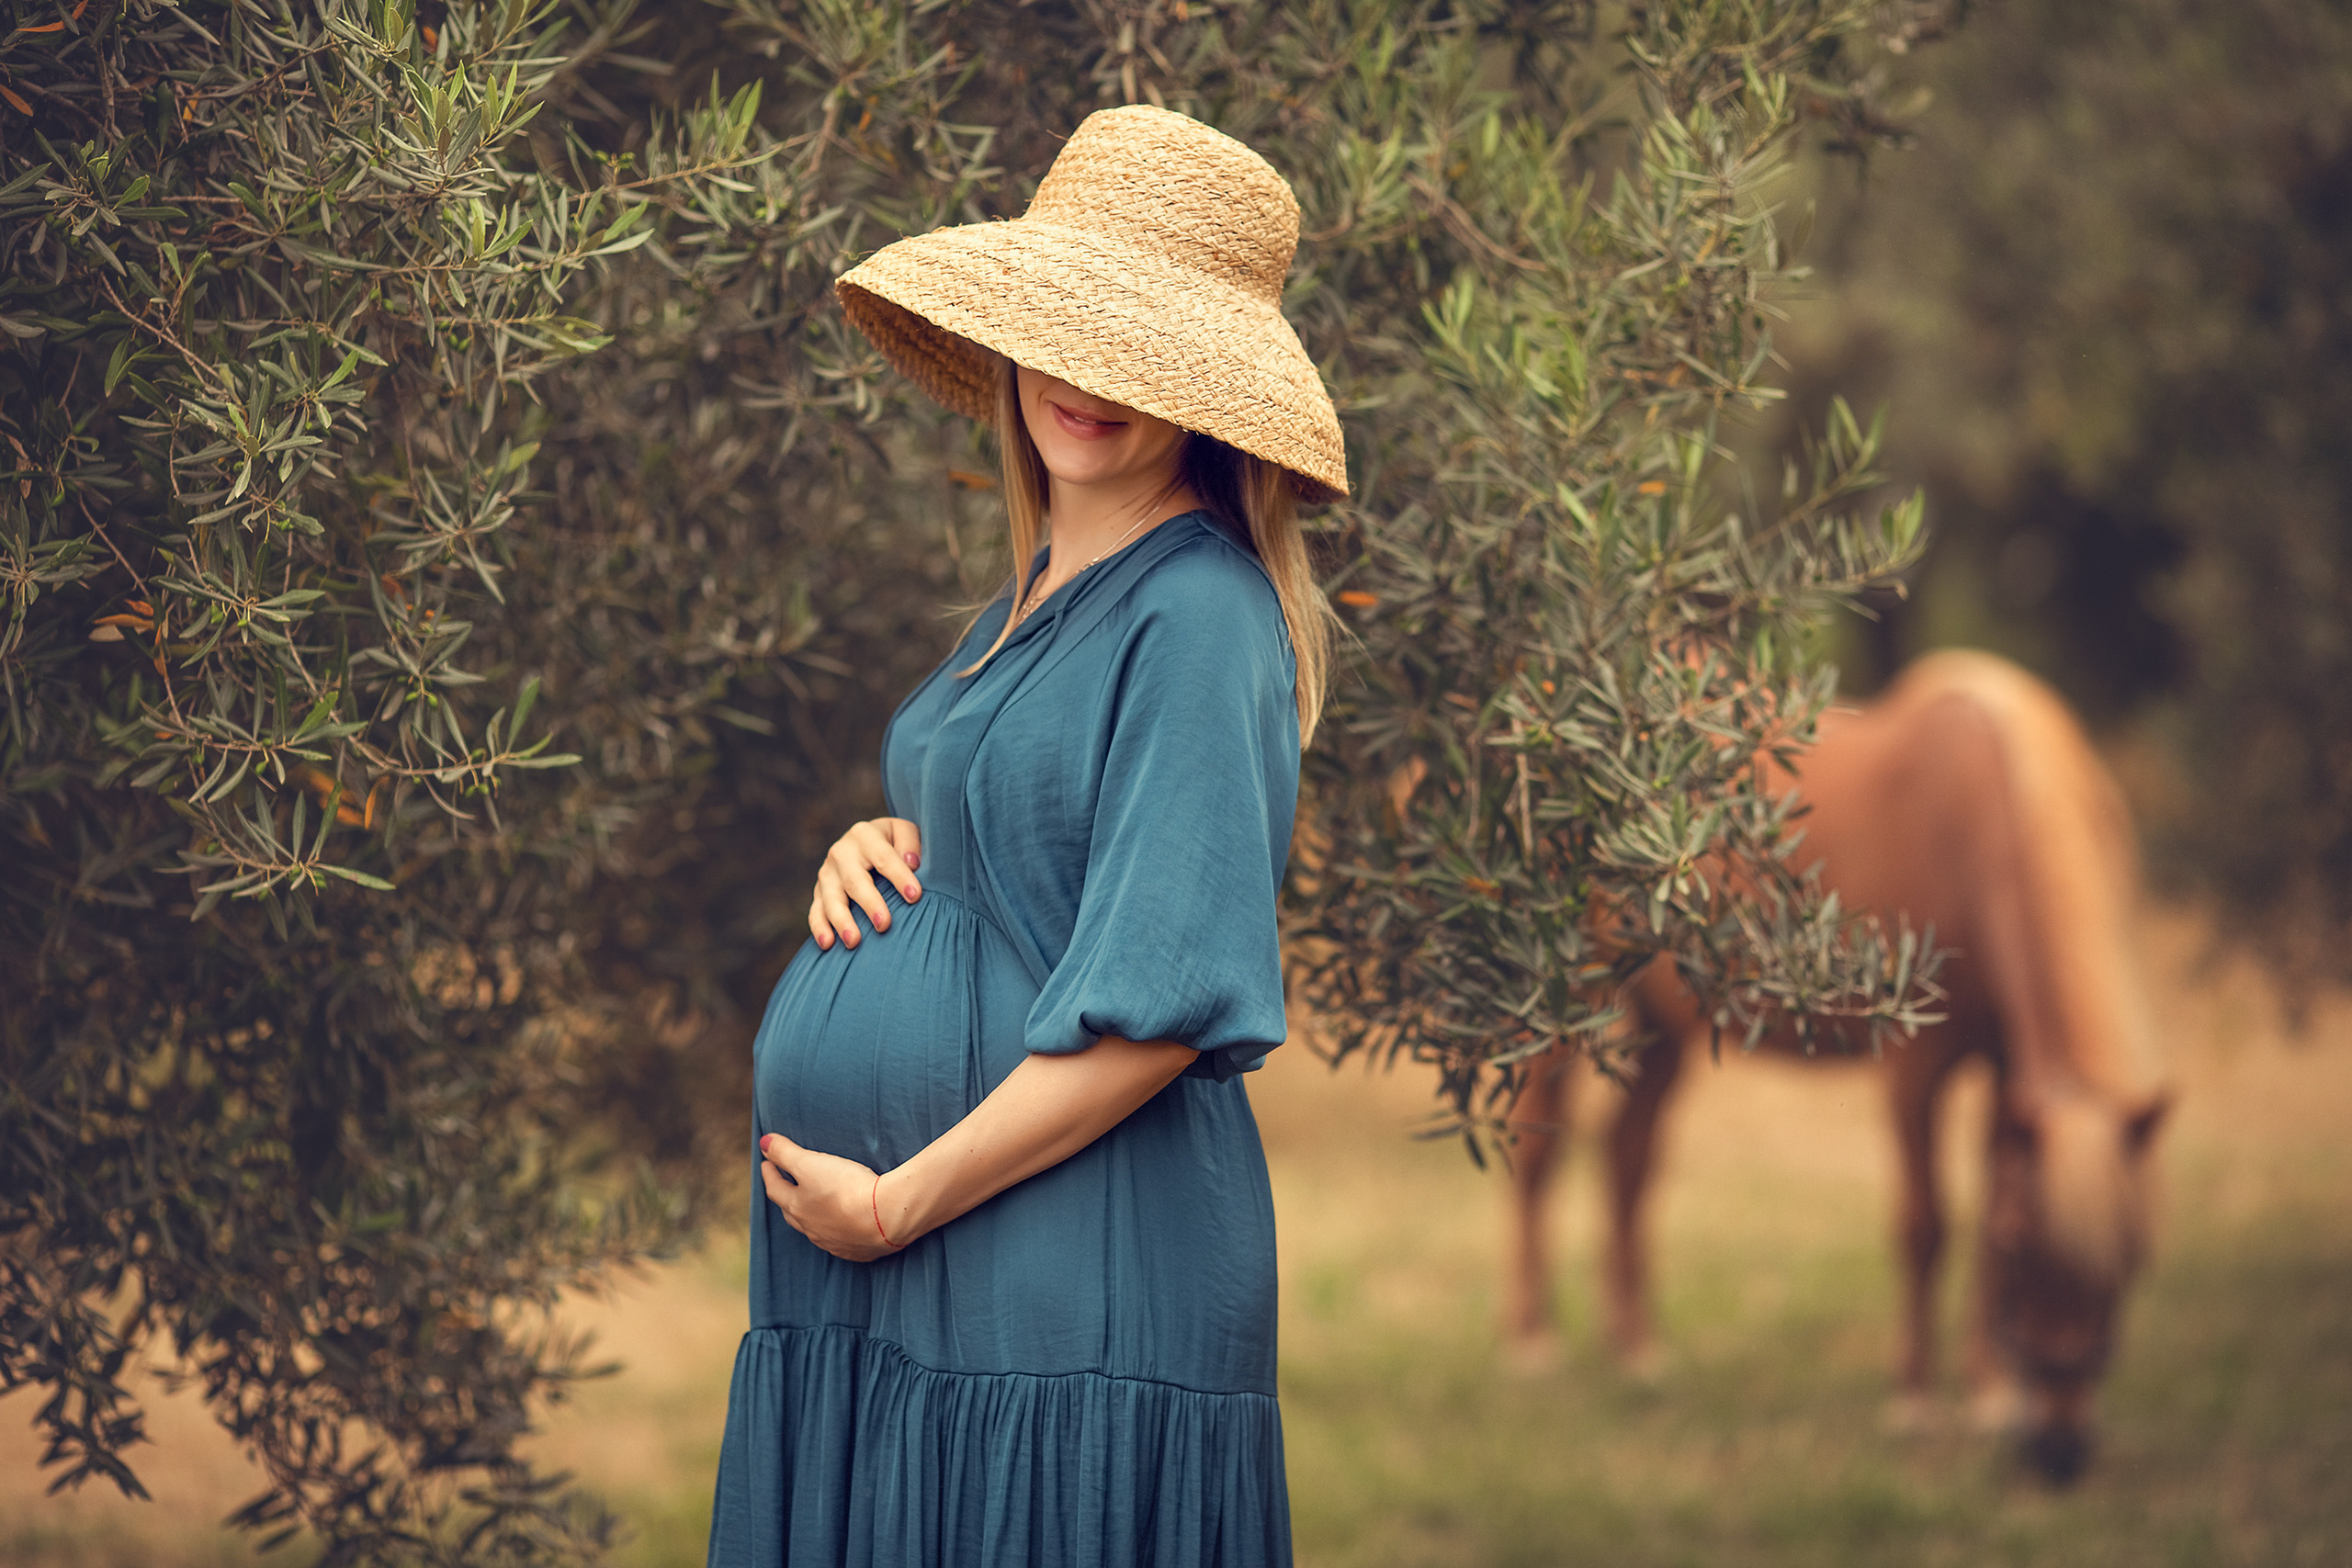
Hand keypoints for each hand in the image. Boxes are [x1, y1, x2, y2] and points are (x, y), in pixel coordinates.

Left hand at [758, 1133, 905, 1261]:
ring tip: (813, 1207)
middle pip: (791, 1213)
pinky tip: (843, 1227)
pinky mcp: (857, 1250)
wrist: (886, 1217)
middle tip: (785, 1185)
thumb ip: (785, 1152)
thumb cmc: (845, 1188)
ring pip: (815, 1229)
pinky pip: (841, 1241)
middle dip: (786, 1198)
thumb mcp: (810, 1163)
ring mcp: (834, 1242)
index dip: (770, 1173)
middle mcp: (812, 1228)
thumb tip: (763, 1143)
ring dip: (811, 1217)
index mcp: (797, 1207)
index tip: (767, 1162)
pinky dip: (837, 1232)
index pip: (775, 1189)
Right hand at [809, 817, 922, 949]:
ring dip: (841, 921)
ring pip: (831, 898)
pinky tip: (827, 944)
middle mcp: (841, 852)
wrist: (867, 842)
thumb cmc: (894, 842)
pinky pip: (816, 910)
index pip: (884, 857)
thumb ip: (910, 843)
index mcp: (865, 835)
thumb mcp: (905, 833)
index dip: (899, 876)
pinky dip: (819, 927)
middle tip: (884, 925)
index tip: (914, 896)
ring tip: (854, 942)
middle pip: (855, 881)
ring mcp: (827, 873)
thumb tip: (911, 862)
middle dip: (869, 903)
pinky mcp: (819, 891)